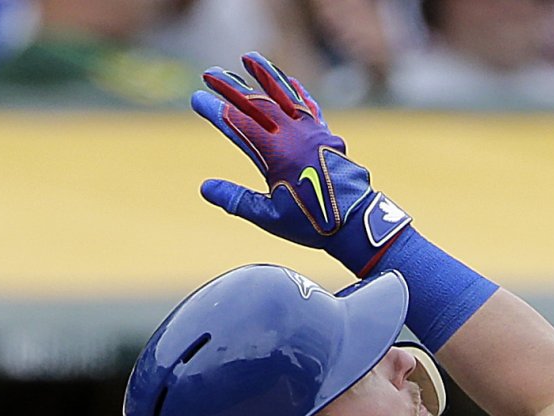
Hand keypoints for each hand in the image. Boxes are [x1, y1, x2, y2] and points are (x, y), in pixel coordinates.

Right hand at [194, 53, 413, 277]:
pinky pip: (308, 105)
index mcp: (275, 153)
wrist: (356, 219)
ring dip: (265, 74)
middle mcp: (292, 134)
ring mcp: (311, 130)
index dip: (216, 110)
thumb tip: (205, 187)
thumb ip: (236, 200)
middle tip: (210, 73)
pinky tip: (288, 80)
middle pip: (257, 102)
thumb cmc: (313, 221)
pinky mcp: (325, 133)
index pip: (238, 124)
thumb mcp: (268, 216)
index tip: (197, 98)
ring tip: (249, 57)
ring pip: (285, 94)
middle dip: (231, 86)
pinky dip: (296, 90)